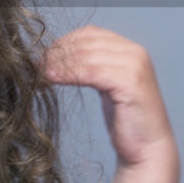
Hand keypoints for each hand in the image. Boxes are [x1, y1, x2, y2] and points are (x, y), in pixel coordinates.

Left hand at [41, 25, 174, 166]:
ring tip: (40, 72)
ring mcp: (135, 66)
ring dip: (59, 63)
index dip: (63, 41)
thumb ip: (91, 66)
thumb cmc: (126, 119)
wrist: (148, 149)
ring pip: (86, 56)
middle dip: (58, 52)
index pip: (90, 33)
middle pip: (86, 43)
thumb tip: (55, 56)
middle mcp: (135, 52)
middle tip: (35, 64)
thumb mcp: (106, 85)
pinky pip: (91, 72)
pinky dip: (68, 73)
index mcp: (131, 49)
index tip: (43, 54)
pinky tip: (51, 78)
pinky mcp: (130, 82)